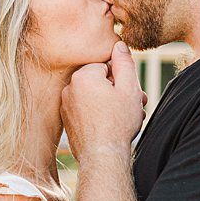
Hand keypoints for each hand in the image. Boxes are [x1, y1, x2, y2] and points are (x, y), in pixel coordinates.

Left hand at [61, 42, 146, 157]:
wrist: (102, 156)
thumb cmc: (118, 122)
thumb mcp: (129, 88)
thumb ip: (124, 62)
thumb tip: (118, 45)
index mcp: (83, 76)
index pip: (107, 67)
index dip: (123, 80)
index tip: (131, 94)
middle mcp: (69, 87)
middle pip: (100, 81)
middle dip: (117, 92)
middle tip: (133, 107)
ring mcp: (66, 105)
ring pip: (94, 96)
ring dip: (110, 103)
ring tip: (124, 118)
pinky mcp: (67, 119)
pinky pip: (86, 109)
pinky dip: (98, 114)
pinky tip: (110, 126)